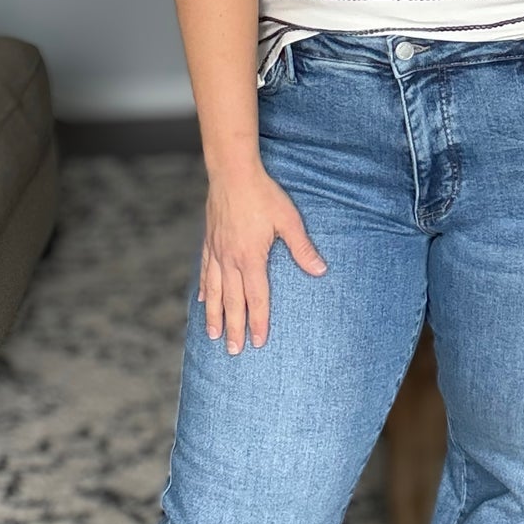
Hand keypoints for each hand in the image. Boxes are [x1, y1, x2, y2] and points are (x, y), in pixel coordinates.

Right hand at [199, 163, 327, 352]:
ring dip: (214, 315)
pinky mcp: (209, 241)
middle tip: (233, 351)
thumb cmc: (263, 194)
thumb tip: (321, 270)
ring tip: (213, 336)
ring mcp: (217, 251)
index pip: (256, 298)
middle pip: (232, 302)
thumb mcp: (289, 220)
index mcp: (251, 258)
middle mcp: (230, 260)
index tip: (258, 341)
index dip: (258, 322)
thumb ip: (303, 248)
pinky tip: (203, 300)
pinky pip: (206, 271)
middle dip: (233, 328)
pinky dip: (205, 288)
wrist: (232, 172)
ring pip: (215, 291)